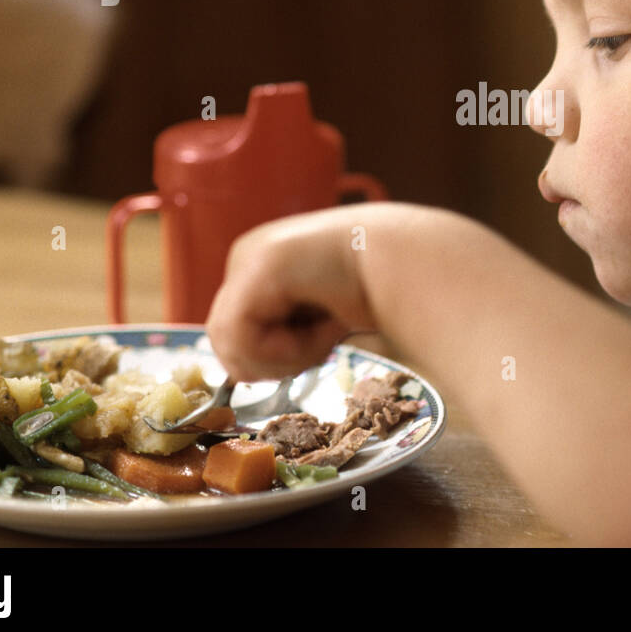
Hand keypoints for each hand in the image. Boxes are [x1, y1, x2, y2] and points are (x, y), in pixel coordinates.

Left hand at [205, 204, 378, 381]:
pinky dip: (285, 349)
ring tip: (326, 330)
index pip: (237, 333)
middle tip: (324, 338)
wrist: (404, 264)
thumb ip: (280, 336)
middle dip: (276, 361)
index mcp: (260, 265)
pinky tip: (322, 325)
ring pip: (231, 345)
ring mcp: (248, 259)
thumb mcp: (316, 321)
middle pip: (227, 343)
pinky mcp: (256, 270)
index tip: (321, 336)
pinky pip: (243, 336)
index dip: (273, 356)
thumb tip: (241, 374)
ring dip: (285, 357)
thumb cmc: (375, 291)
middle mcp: (247, 257)